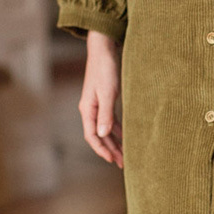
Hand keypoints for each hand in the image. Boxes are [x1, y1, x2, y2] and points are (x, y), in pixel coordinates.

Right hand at [79, 31, 122, 166]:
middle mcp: (90, 109)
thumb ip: (105, 114)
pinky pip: (110, 120)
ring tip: (125, 154)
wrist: (104, 50)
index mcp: (87, 109)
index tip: (112, 160)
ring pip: (105, 129)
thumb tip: (103, 135)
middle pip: (99, 135)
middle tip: (122, 163)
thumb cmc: (105, 70)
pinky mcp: (105, 100)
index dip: (101, 149)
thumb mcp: (107, 93)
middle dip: (110, 150)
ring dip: (114, 142)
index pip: (92, 135)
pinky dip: (117, 129)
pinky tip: (125, 136)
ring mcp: (97, 105)